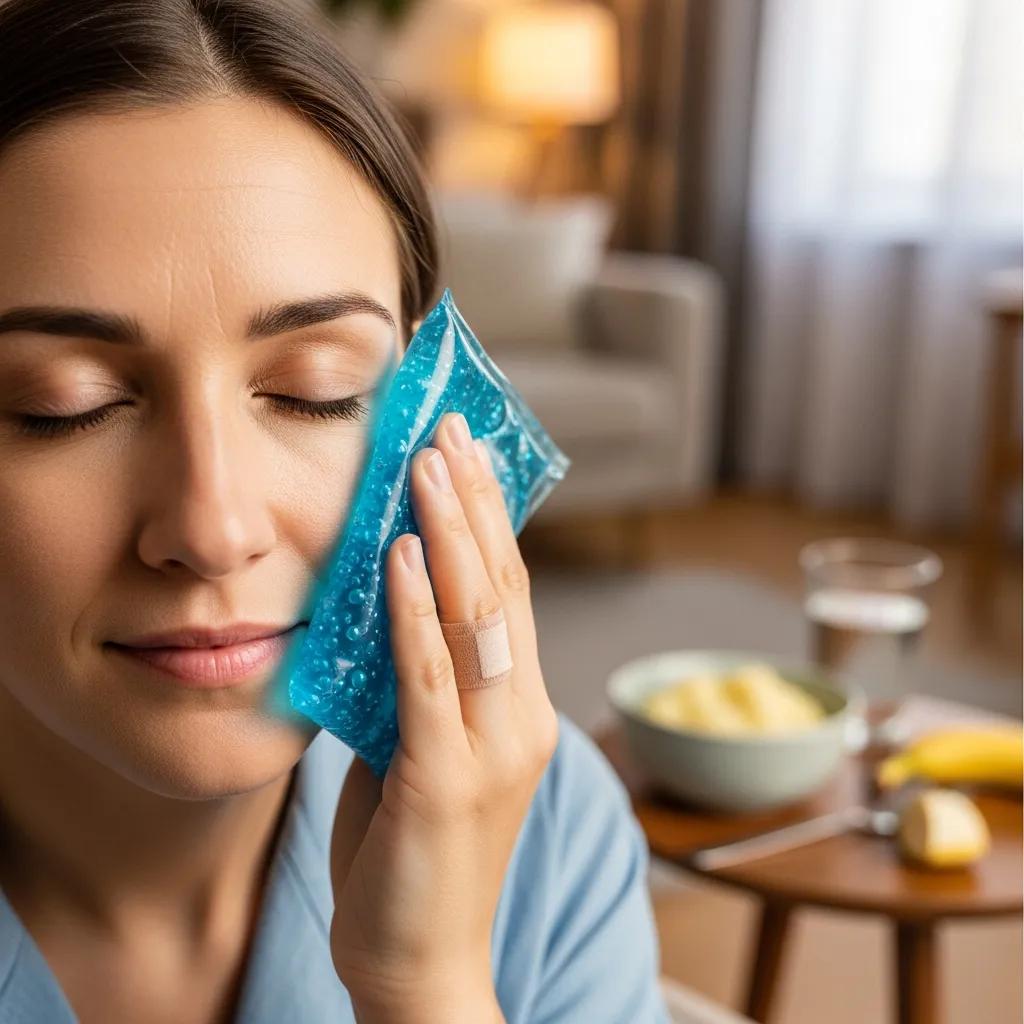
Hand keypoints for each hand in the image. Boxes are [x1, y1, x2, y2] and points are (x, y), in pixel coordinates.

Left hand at [328, 412, 558, 1023]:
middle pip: (504, 588)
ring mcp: (490, 750)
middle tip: (453, 430)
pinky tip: (403, 554)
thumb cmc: (413, 857)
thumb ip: (414, 686)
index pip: (511, 595)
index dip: (493, 520)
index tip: (469, 455)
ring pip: (479, 617)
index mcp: (518, 711)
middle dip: (477, 501)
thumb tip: (383, 614)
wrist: (421, 968)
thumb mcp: (419, 753)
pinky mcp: (444, 780)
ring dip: (453, 531)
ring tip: (430, 462)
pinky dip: (416, 608)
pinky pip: (429, 675)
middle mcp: (520, 720)